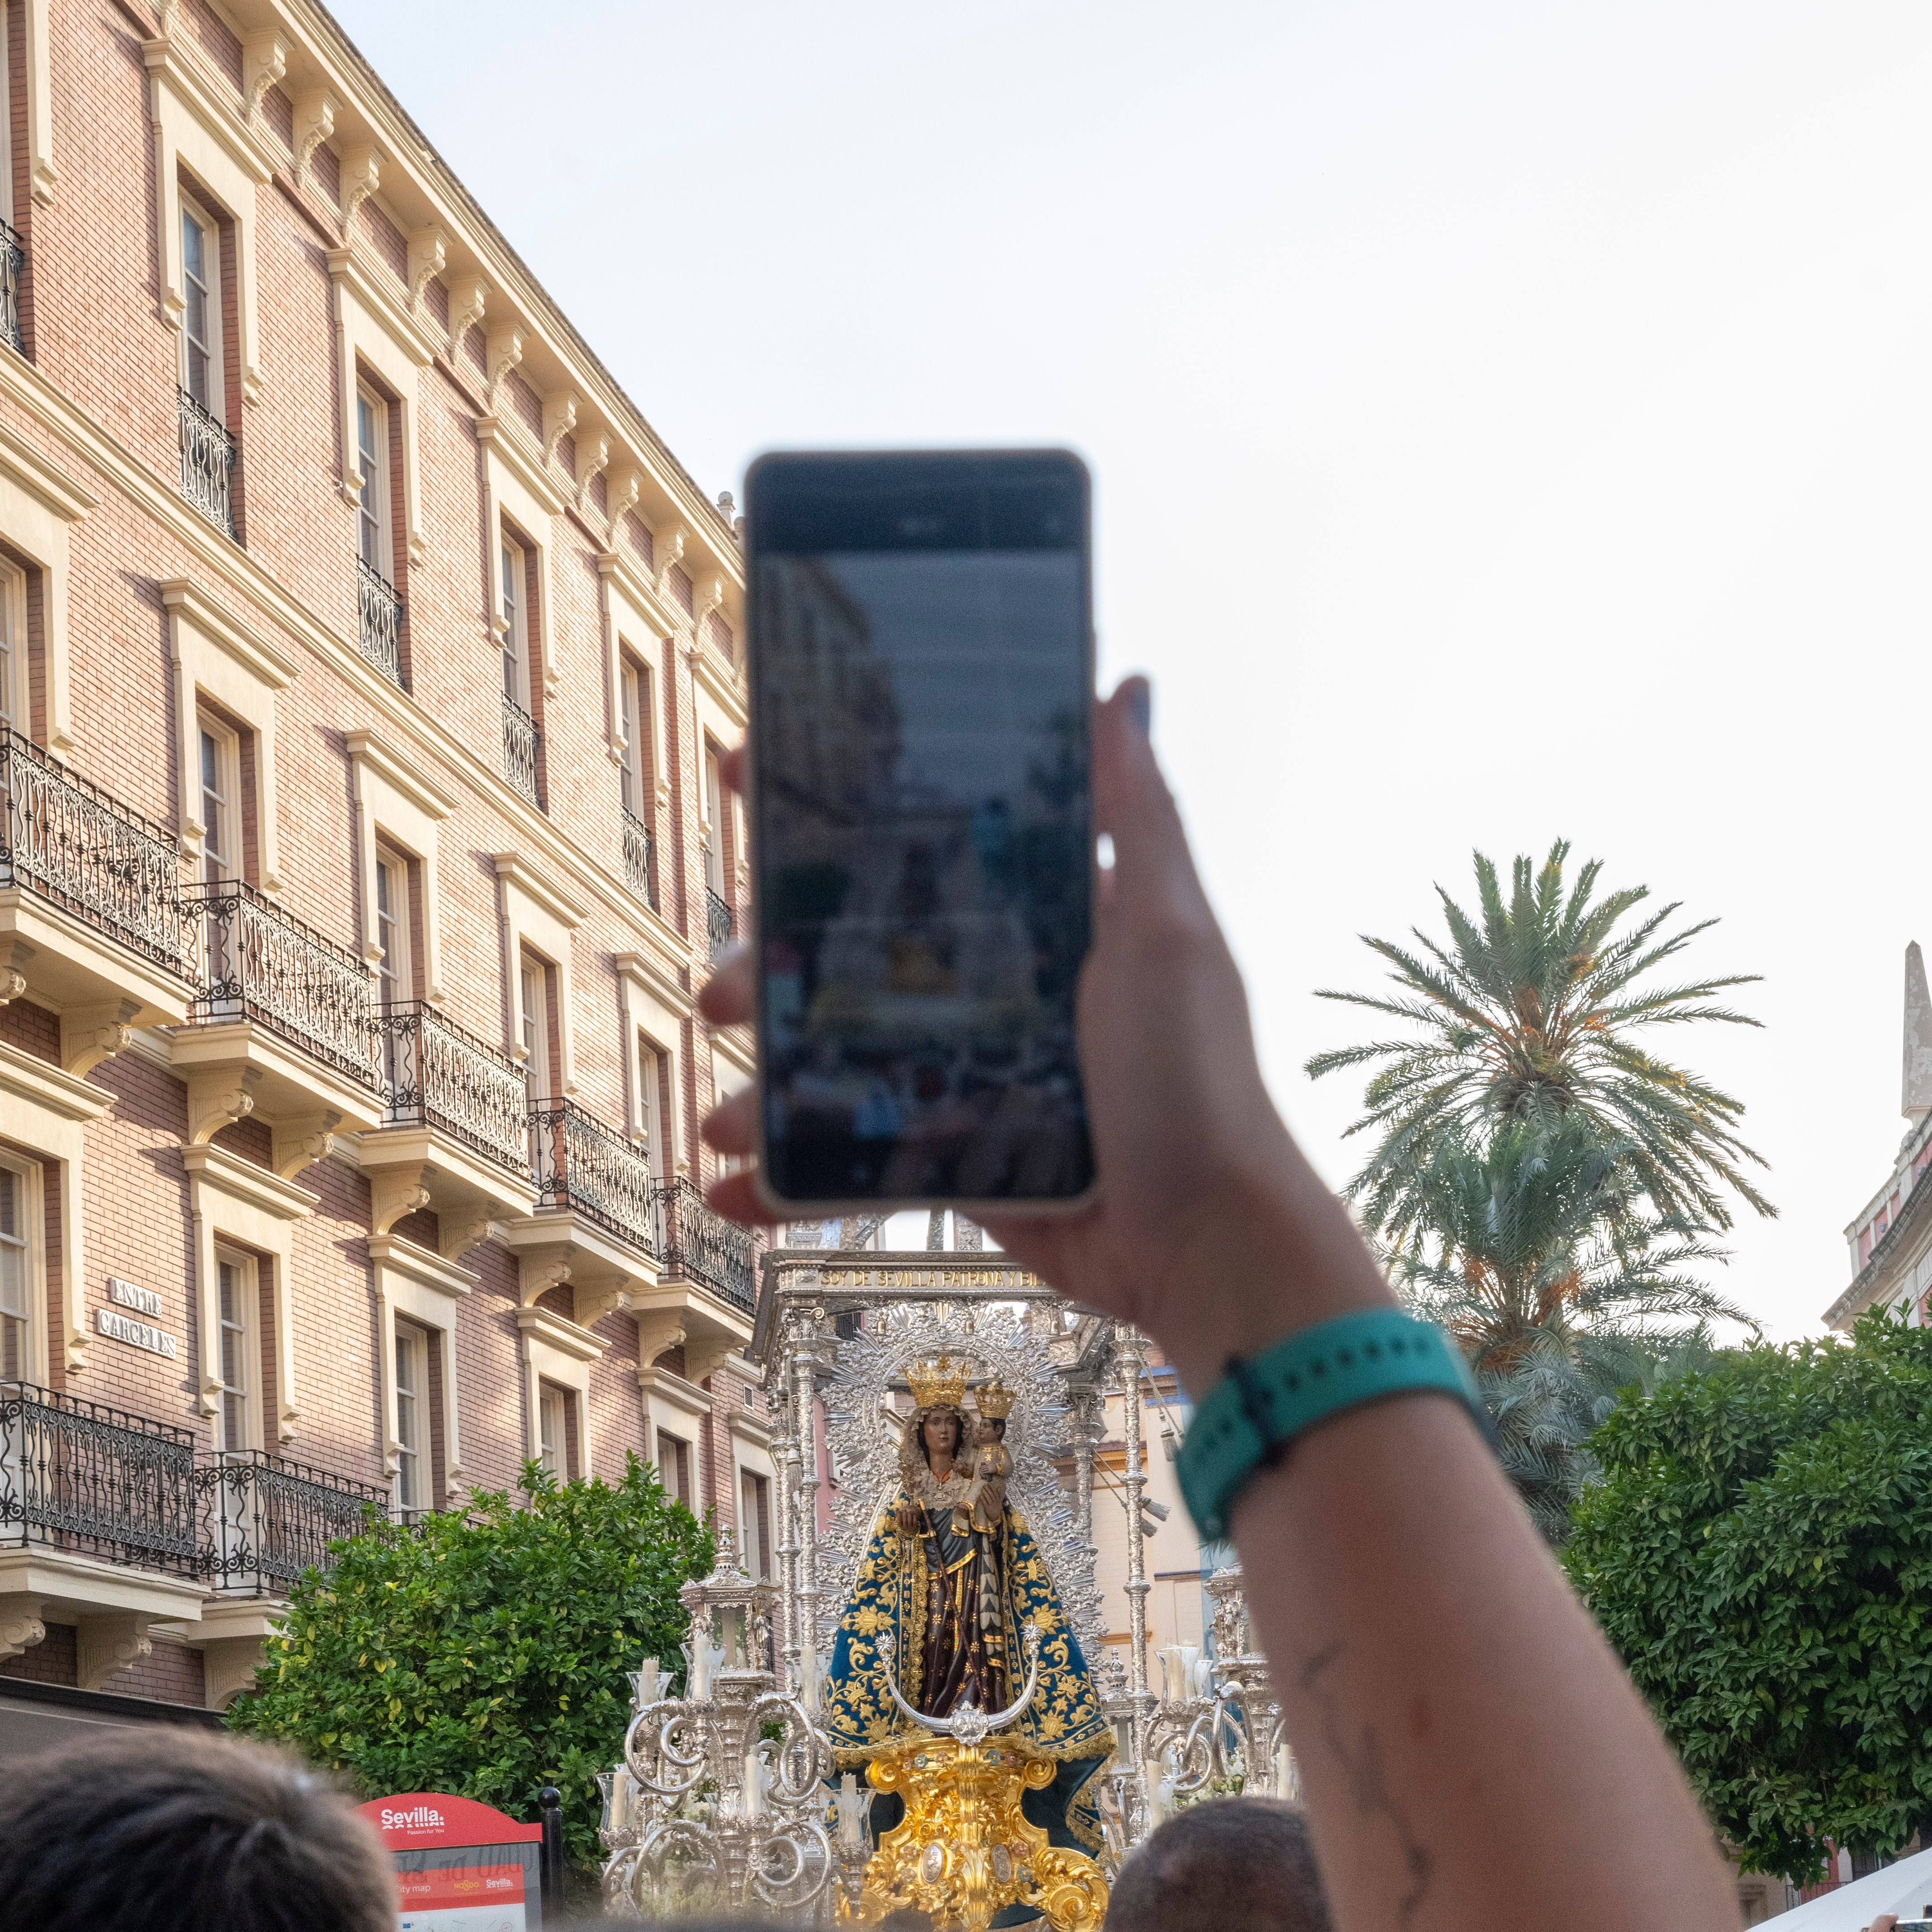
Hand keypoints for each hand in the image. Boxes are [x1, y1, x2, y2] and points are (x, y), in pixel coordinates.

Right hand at [698, 687, 1390, 1393]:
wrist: (1206, 1244)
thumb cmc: (1198, 1082)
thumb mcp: (1169, 934)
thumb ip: (1137, 816)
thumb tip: (1128, 687)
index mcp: (1047, 924)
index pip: (929, 845)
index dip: (841, 815)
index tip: (755, 780)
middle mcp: (1003, 994)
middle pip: (861, 961)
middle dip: (779, 974)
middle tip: (729, 989)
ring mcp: (975, 1081)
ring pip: (843, 1065)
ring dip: (768, 1086)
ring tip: (725, 1117)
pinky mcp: (961, 1165)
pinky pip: (857, 1164)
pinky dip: (788, 1182)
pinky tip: (729, 1185)